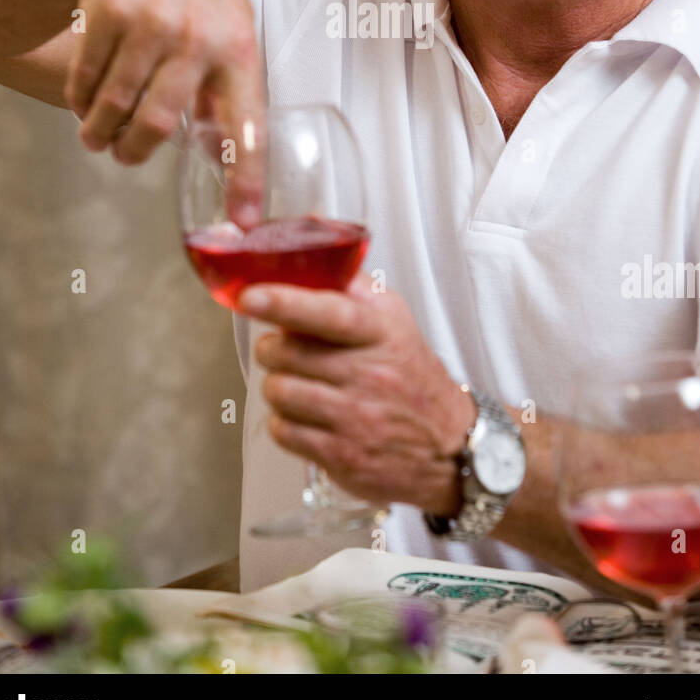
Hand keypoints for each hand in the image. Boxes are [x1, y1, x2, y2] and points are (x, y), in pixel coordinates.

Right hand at [65, 0, 263, 167]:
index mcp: (238, 50)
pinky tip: (84, 99)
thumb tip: (224, 155)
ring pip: (115, 104)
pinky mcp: (109, 9)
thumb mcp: (233, 27)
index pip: (247, 125)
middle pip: (157, 123)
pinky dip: (80, 98)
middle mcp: (197, 38)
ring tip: (98, 136)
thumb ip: (227, 88)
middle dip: (133, 151)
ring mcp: (151, 23)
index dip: (245, 177)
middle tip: (124, 155)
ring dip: (100, 131)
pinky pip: (86, 76)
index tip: (240, 222)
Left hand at [241, 271, 474, 512]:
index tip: (251, 296)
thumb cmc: (411, 376)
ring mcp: (354, 417)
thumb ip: (353, 286)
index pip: (329, 311)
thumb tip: (315, 244)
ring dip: (279, 386)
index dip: (285, 302)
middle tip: (286, 351)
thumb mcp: (394, 320)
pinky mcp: (341, 455)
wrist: (449, 446)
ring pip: (278, 391)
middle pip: (286, 353)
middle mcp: (368, 374)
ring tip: (300, 385)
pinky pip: (282, 431)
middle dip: (274, 349)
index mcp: (380, 333)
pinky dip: (285, 423)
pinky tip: (306, 417)